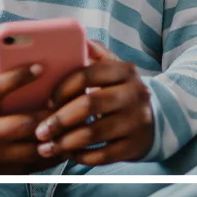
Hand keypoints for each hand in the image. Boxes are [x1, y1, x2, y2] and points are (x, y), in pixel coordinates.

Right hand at [0, 63, 62, 176]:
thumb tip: (24, 79)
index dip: (20, 77)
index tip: (40, 67)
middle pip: (22, 125)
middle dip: (48, 115)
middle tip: (68, 103)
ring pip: (30, 149)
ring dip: (54, 139)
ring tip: (72, 126)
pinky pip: (29, 167)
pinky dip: (48, 156)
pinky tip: (61, 146)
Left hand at [33, 41, 153, 165]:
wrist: (156, 118)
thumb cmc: (121, 91)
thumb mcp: (114, 68)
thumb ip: (94, 53)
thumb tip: (76, 39)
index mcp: (124, 71)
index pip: (87, 74)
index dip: (62, 88)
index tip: (46, 101)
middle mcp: (133, 94)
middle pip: (89, 105)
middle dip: (59, 119)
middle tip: (39, 131)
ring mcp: (136, 122)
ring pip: (94, 134)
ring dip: (65, 143)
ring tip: (46, 147)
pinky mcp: (135, 146)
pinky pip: (103, 156)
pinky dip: (81, 157)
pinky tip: (68, 155)